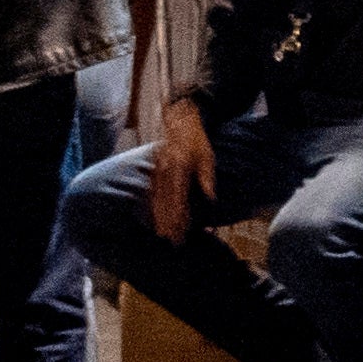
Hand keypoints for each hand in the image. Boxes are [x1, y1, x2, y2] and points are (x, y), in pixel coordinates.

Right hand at [147, 99, 213, 243]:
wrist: (180, 120)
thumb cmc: (196, 140)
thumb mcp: (207, 156)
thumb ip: (206, 178)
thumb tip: (211, 199)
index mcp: (179, 168)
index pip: (178, 198)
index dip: (178, 217)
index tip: (180, 232)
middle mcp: (165, 171)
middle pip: (164, 202)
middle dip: (167, 223)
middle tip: (171, 241)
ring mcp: (157, 171)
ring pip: (156, 199)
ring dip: (159, 218)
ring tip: (162, 235)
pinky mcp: (154, 171)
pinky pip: (152, 192)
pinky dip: (153, 207)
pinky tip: (154, 219)